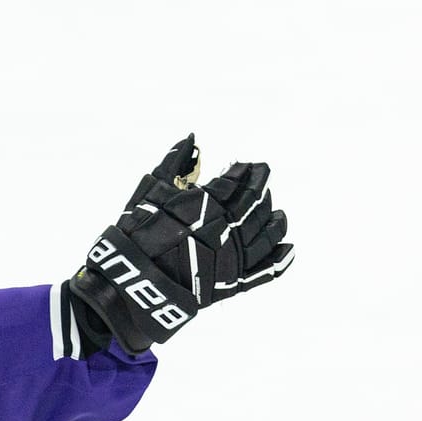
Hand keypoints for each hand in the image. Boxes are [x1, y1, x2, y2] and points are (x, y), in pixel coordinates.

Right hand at [69, 136, 291, 352]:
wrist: (132, 283)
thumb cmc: (136, 234)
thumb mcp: (149, 193)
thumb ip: (173, 164)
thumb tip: (192, 137)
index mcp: (210, 203)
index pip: (238, 181)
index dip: (245, 171)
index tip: (247, 165)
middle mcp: (229, 227)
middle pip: (256, 203)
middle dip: (260, 187)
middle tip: (262, 177)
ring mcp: (235, 256)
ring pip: (268, 233)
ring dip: (275, 219)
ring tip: (277, 212)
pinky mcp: (234, 282)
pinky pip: (267, 271)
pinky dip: (281, 259)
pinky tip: (288, 248)